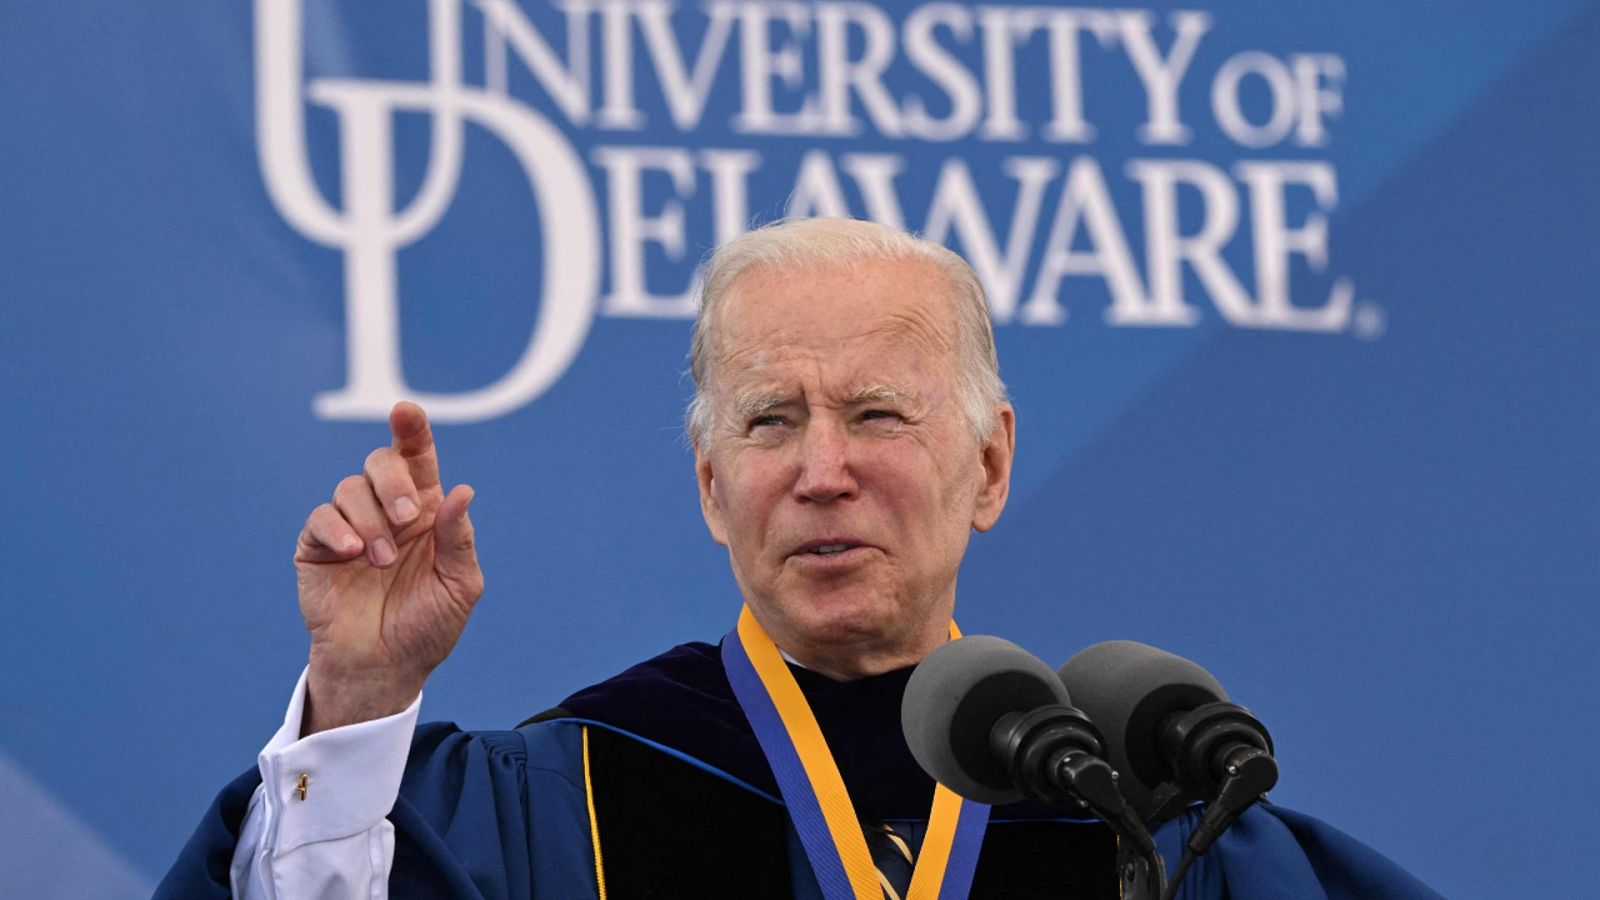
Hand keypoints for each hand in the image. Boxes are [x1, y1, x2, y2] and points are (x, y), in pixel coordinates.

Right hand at [293, 401, 482, 734]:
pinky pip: (320, 517)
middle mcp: (387, 511)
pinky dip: (338, 529)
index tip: (406, 411)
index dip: (412, 430)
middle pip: (382, 463)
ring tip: (381, 561)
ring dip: (371, 521)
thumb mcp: (459, 585)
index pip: (418, 460)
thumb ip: (459, 539)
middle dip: (394, 481)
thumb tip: (463, 491)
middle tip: (408, 519)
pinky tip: (353, 553)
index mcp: (425, 512)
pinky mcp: (318, 547)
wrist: (385, 667)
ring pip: (351, 488)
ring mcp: (350, 526)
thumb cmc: (426, 626)